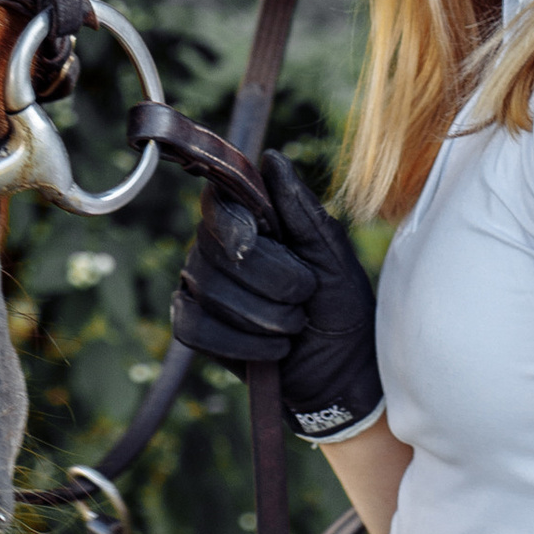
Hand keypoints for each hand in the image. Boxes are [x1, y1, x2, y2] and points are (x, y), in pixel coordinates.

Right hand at [168, 148, 382, 442]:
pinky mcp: (195, 326)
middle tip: (302, 301)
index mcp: (252, 221)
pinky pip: (192, 326)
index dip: (233, 223)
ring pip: (206, 289)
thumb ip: (302, 210)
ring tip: (292, 328)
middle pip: (215, 251)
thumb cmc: (341, 306)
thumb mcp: (333, 256)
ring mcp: (202, 286)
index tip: (257, 241)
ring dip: (260, 318)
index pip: (218, 202)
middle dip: (268, 282)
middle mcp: (218, 247)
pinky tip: (268, 351)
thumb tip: (271, 159)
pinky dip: (236, 343)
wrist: (340, 374)